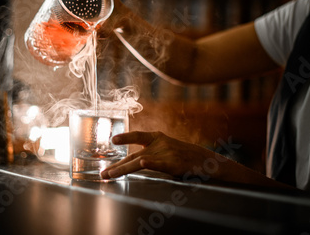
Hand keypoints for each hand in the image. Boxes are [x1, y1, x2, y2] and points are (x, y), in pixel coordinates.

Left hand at [100, 131, 230, 179]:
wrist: (206, 160)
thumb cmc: (183, 155)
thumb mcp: (166, 149)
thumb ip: (150, 153)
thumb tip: (132, 160)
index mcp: (158, 138)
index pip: (138, 136)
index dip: (125, 137)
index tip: (113, 139)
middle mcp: (159, 144)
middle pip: (133, 155)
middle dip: (117, 166)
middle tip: (103, 174)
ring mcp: (166, 154)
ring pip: (140, 162)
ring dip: (123, 169)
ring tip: (110, 174)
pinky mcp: (174, 164)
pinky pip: (159, 164)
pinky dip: (151, 163)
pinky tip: (142, 162)